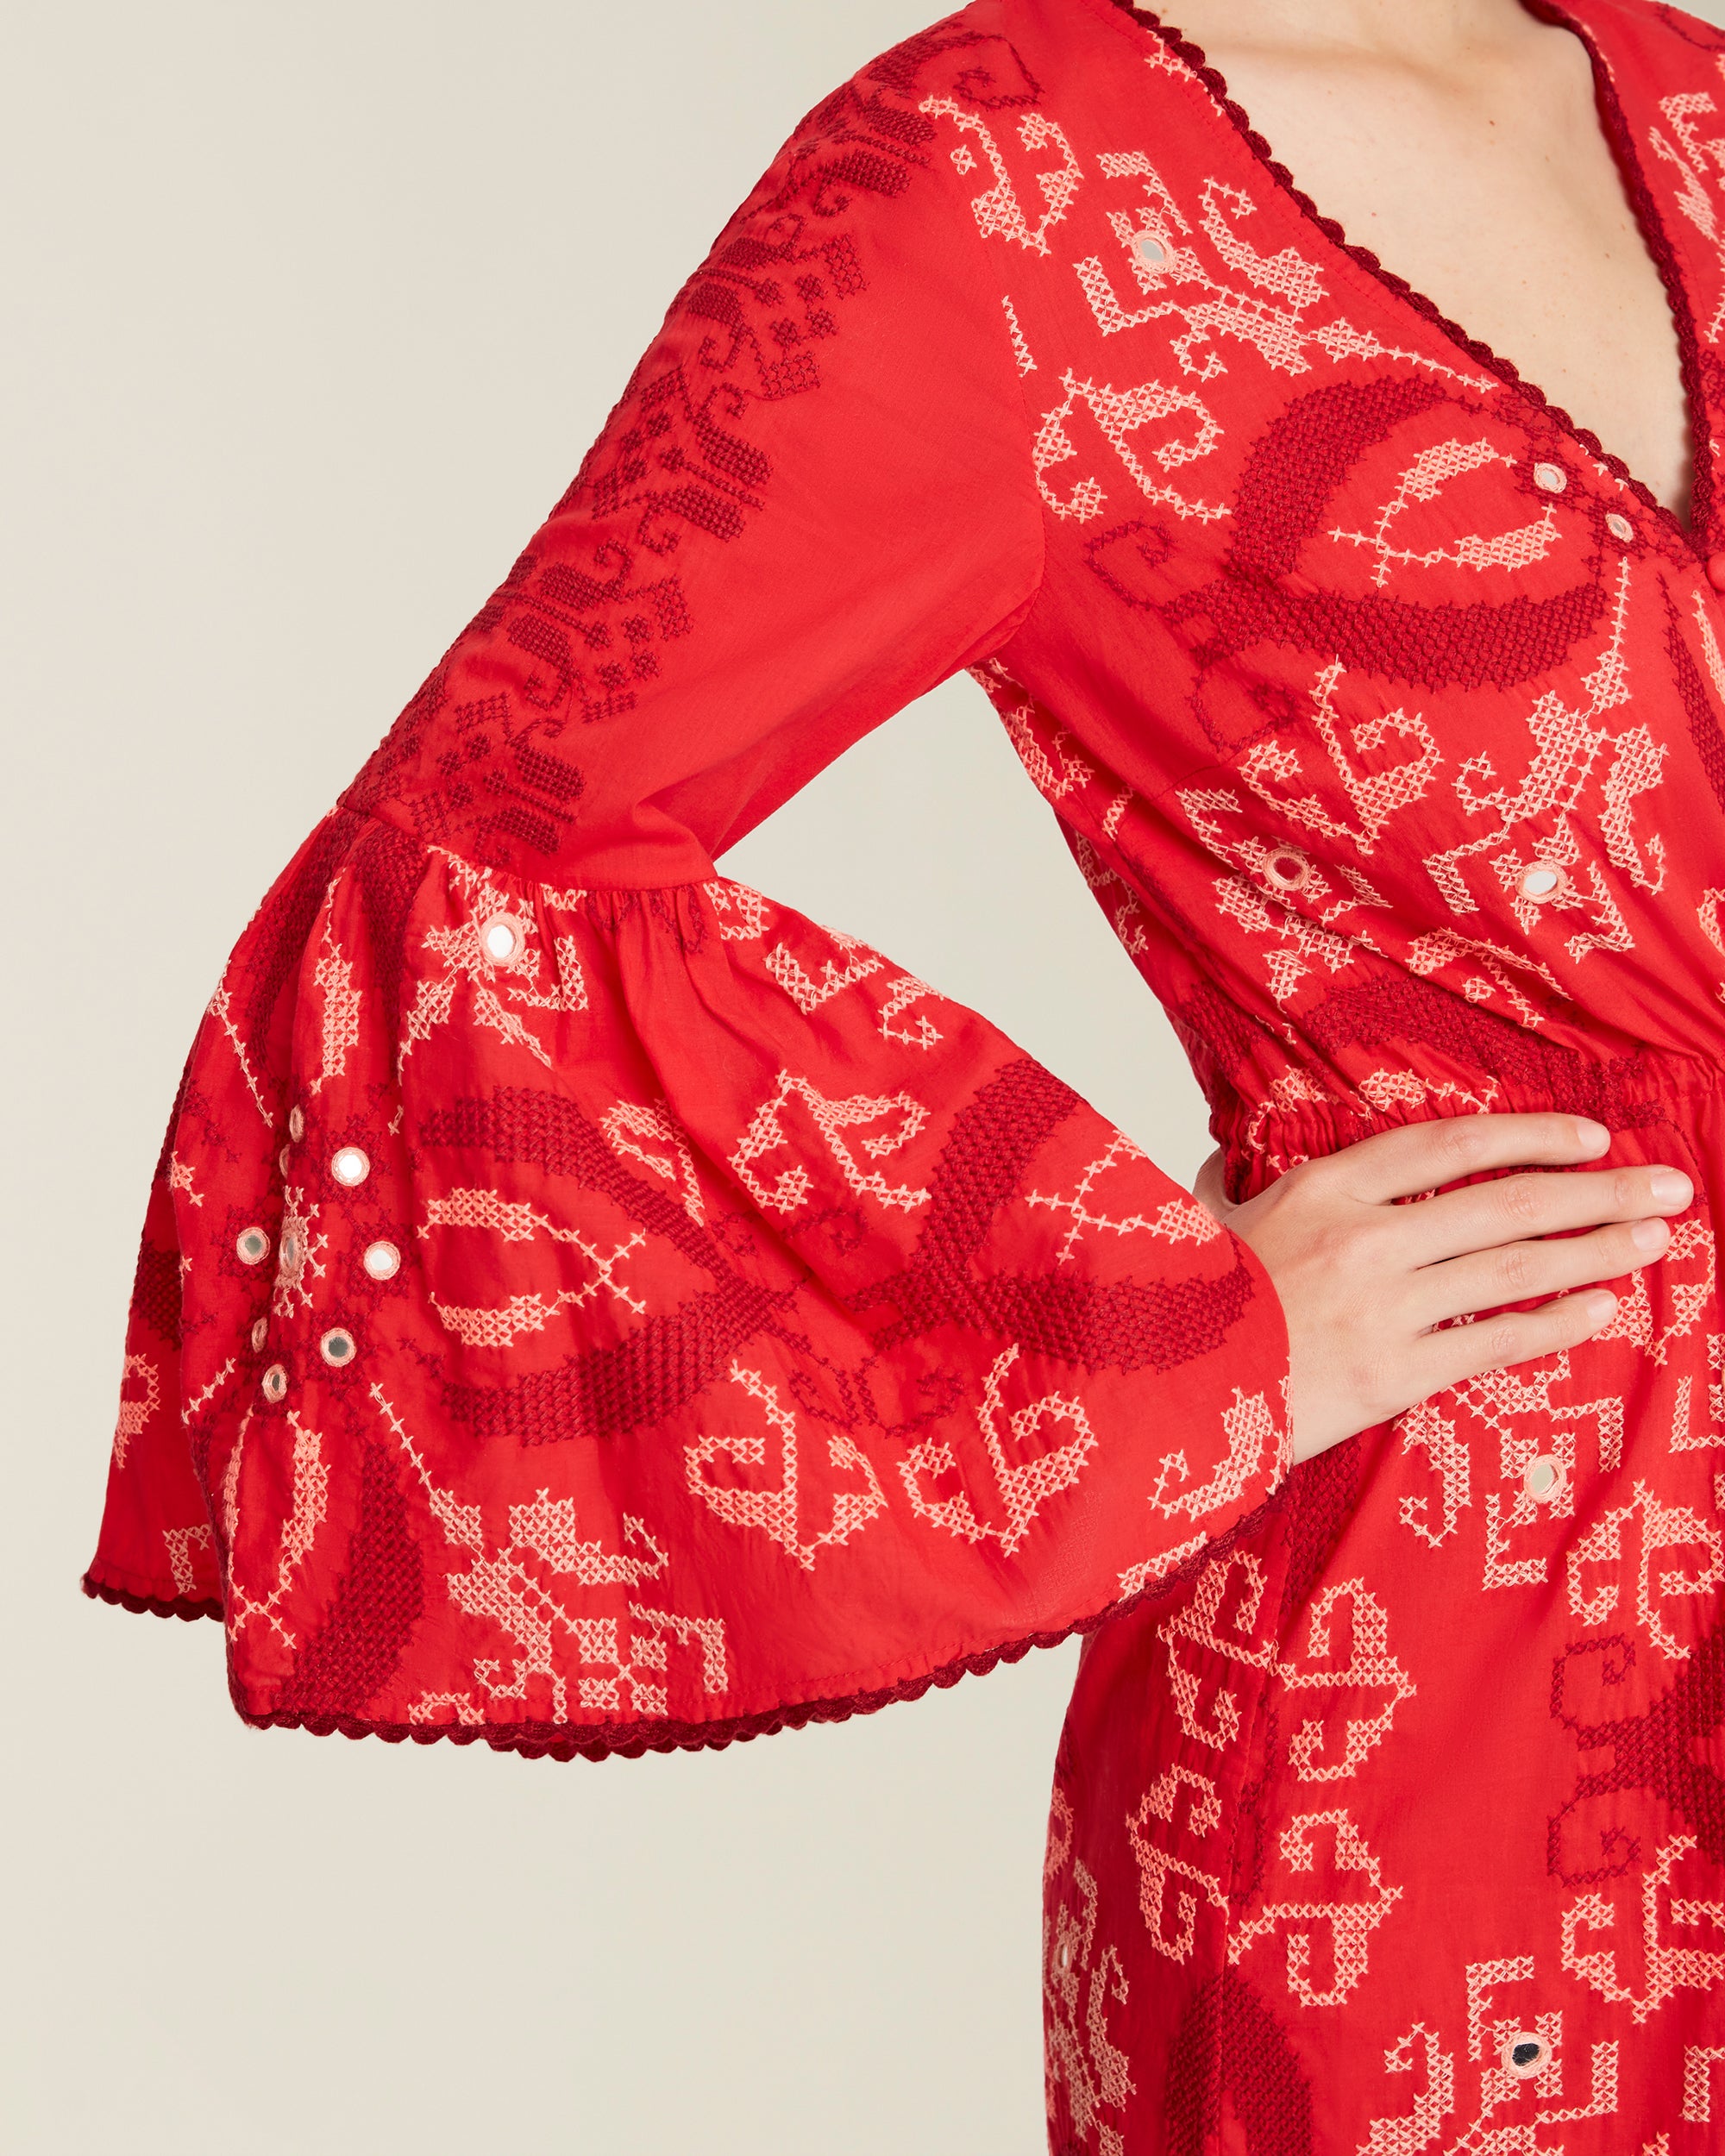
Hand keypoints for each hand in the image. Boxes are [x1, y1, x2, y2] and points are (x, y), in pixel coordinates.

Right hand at [1190, 1115, 1692, 1464]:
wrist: (1163, 1395)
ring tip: (1656, 1238)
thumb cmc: (1182, 1309)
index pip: (1448, 1147)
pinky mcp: (1393, 1374)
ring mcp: (1384, 1308)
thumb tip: (1222, 1163)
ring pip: (1515, 1267)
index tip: (1590, 1137)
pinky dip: (1555, 1320)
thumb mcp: (1199, 1225)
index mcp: (1321, 1190)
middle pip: (1506, 1203)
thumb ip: (1226, 1187)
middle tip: (1668, 1184)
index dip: (1528, 1136)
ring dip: (1597, 1249)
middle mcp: (1364, 1239)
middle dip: (1599, 1192)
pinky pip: (1495, 1340)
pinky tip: (1601, 1307)